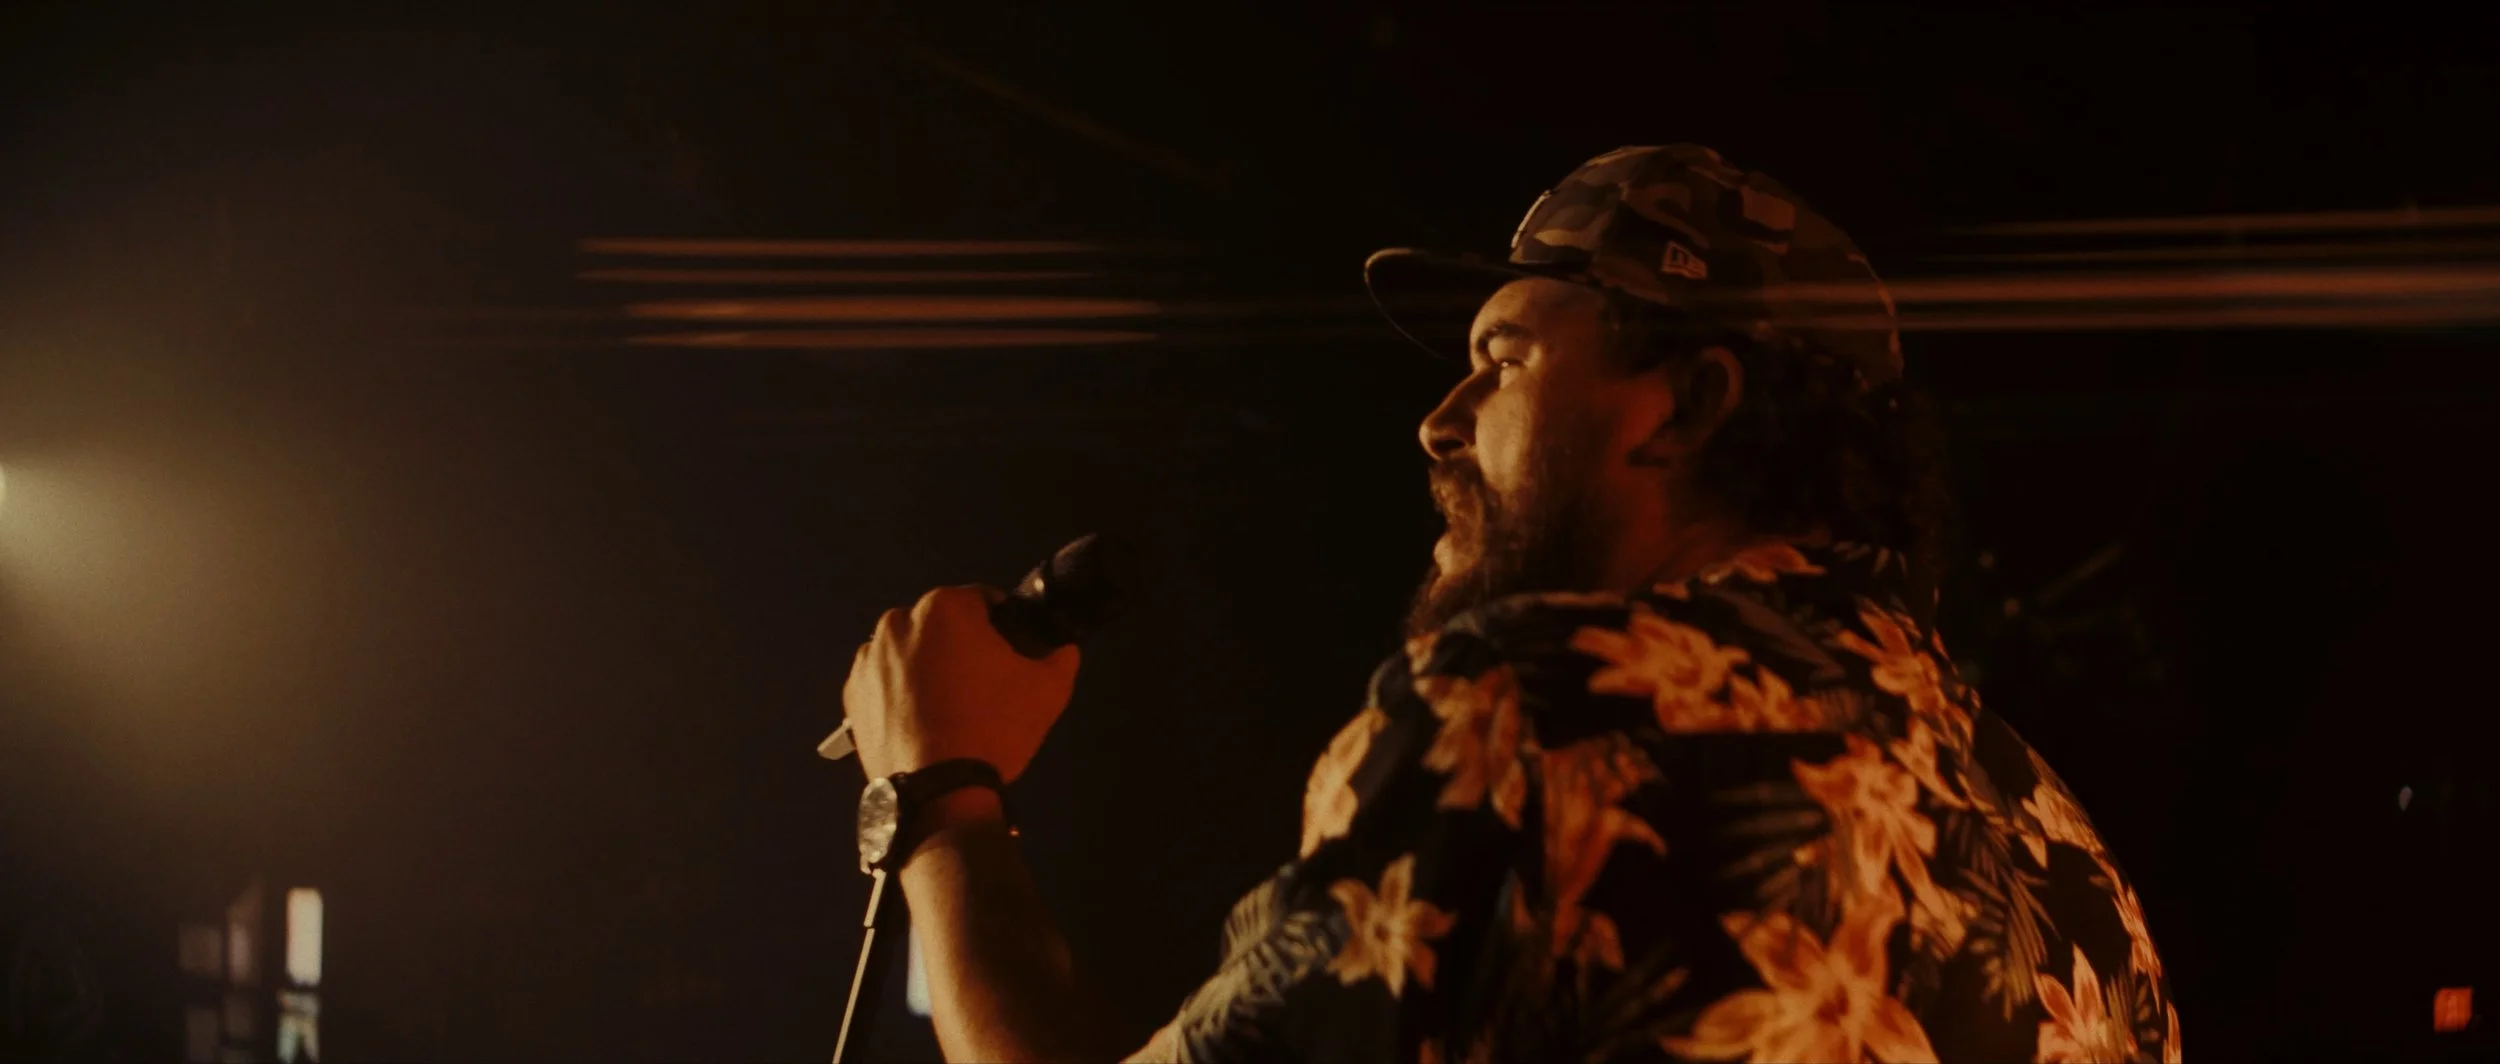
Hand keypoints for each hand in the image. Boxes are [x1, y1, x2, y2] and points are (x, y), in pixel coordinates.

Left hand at [843, 585, 1080, 782]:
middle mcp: (897, 622)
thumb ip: (1060, 655)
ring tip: (947, 708)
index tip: (1008, 657)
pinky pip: (883, 682)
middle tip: (980, 688)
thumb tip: (1060, 647)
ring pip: (908, 651)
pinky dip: (898, 693)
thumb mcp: (1050, 689)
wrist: (940, 792)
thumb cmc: (994, 729)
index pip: (982, 602)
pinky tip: (919, 721)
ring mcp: (868, 658)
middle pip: (940, 625)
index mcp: (944, 607)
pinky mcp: (851, 694)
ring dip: (925, 666)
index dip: (1001, 628)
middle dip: (959, 646)